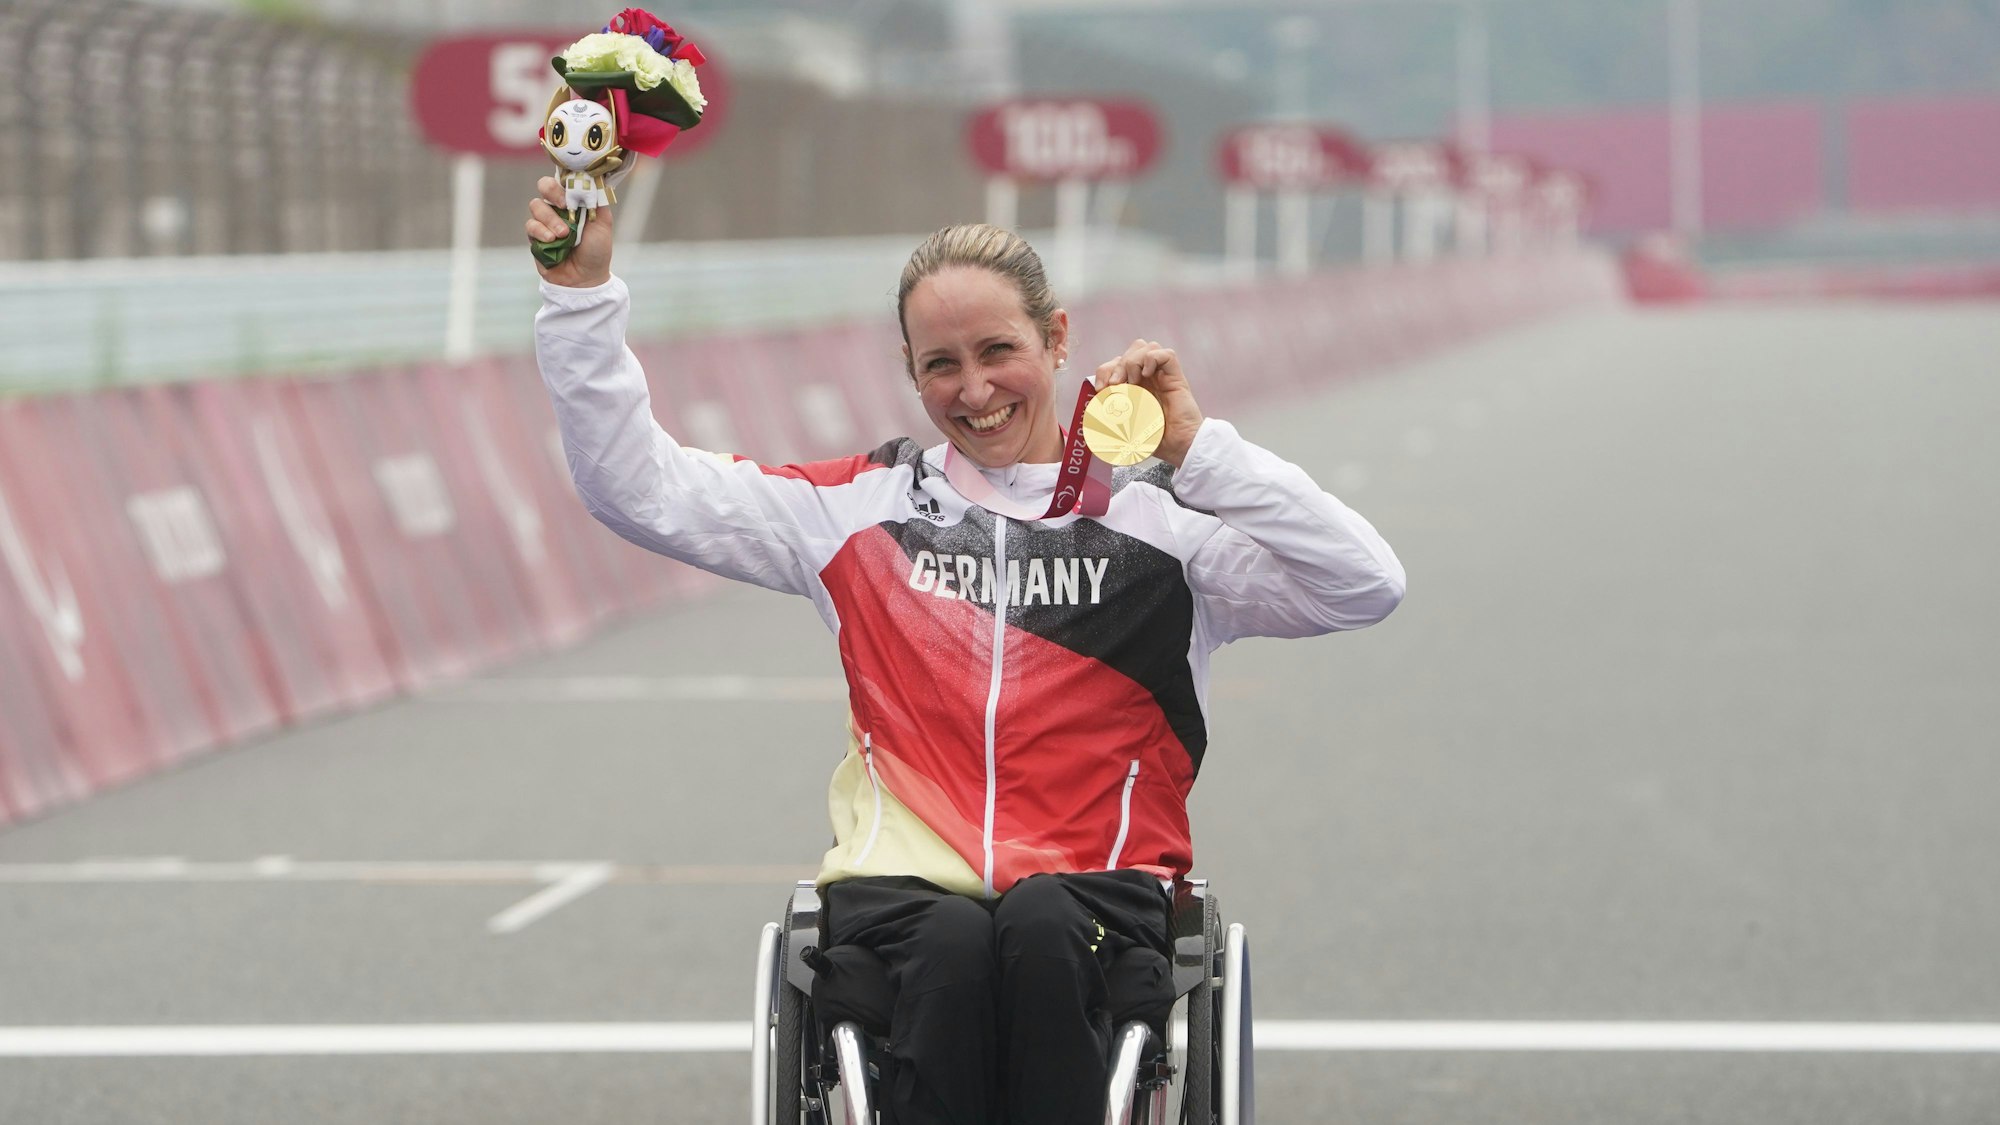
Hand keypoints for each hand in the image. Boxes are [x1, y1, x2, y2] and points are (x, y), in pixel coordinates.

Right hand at [527, 175, 613, 288]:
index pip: (563, 179)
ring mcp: (544, 221)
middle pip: (544, 185)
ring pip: (536, 205)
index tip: (572, 188)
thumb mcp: (603, 223)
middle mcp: (557, 208)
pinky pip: (531, 225)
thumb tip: (592, 178)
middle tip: (564, 205)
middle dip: (552, 191)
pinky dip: (541, 231)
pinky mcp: (535, 237)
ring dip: (550, 218)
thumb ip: (597, 200)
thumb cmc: (596, 250)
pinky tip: (552, 240)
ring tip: (563, 234)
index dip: (564, 179)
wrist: (586, 278)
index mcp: (573, 200)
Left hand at [1095, 339, 1204, 466]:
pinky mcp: (1176, 378)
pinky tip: (1147, 375)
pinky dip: (1153, 359)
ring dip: (1133, 361)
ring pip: (1145, 347)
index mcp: (1134, 386)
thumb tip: (1092, 410)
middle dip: (1117, 364)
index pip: (1116, 363)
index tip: (1100, 388)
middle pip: (1130, 350)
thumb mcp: (1123, 429)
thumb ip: (1108, 419)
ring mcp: (1162, 376)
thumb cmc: (1155, 440)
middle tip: (1116, 385)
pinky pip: (1167, 354)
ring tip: (1133, 382)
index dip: (1104, 370)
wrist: (1178, 447)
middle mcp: (1148, 378)